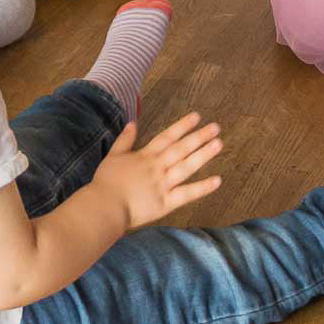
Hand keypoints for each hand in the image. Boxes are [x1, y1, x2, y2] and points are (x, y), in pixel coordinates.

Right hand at [90, 112, 223, 227]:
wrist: (104, 207)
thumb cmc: (106, 183)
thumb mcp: (113, 156)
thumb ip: (125, 139)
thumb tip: (133, 122)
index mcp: (145, 156)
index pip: (167, 137)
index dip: (182, 126)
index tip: (197, 117)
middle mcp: (157, 167)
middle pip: (181, 149)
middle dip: (199, 137)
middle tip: (216, 127)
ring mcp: (163, 185)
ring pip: (187, 167)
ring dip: (204, 155)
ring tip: (218, 144)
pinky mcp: (166, 203)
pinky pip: (187, 194)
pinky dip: (202, 188)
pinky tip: (217, 180)